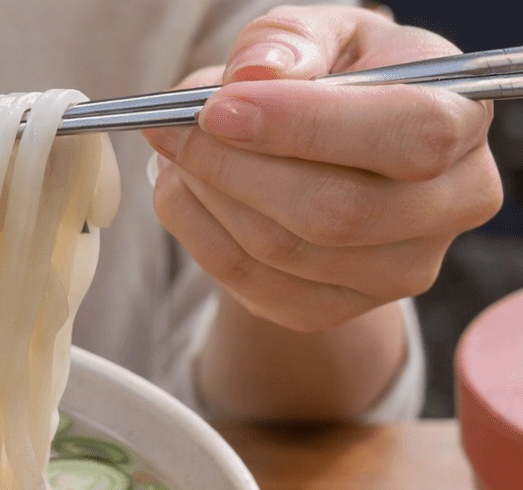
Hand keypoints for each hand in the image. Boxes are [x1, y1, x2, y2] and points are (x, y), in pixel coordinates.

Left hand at [144, 5, 502, 334]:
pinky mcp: (335, 307)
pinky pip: (252, 284)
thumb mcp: (321, 36)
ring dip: (207, 199)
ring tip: (176, 152)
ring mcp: (398, 270)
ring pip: (283, 250)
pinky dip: (199, 235)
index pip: (405, 134)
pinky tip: (185, 192)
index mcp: (463, 119)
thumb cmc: (336, 81)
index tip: (218, 110)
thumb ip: (289, 40)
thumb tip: (254, 74)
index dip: (304, 125)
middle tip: (173, 130)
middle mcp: (451, 205)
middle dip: (233, 168)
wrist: (331, 155)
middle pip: (336, 211)